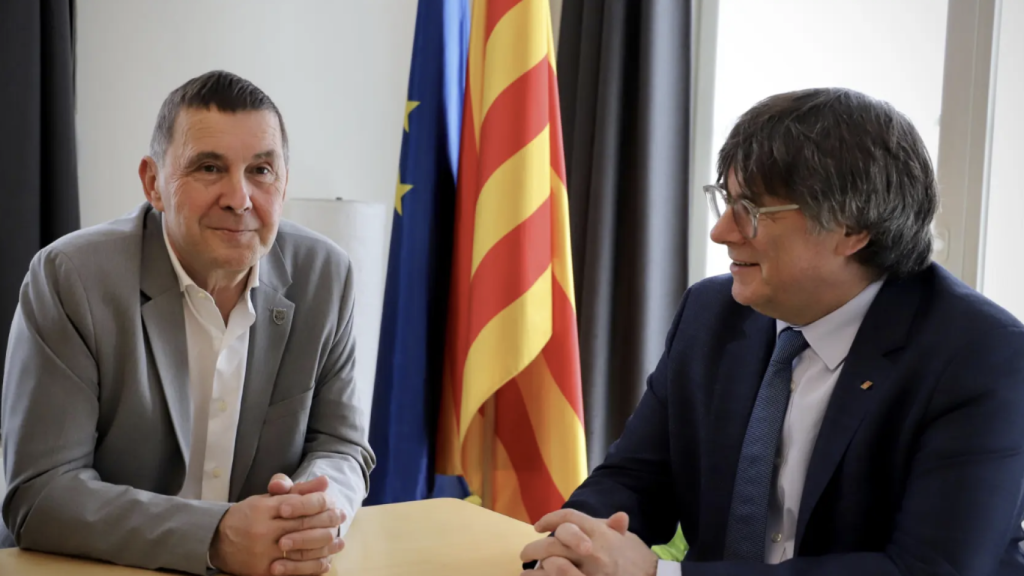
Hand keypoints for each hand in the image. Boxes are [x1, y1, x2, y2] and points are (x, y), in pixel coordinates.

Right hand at [209, 489, 343, 575]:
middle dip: (326, 523)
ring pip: (302, 550)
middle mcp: (262, 531)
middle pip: (303, 526)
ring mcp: (263, 553)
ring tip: (339, 541)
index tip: (333, 503)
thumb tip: (325, 481)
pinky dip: (313, 566)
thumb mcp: (269, 498)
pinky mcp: (263, 571)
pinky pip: (294, 570)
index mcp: (263, 509)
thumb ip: (297, 490)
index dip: (319, 504)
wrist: (218, 541)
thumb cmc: (249, 515)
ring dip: (325, 546)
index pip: (298, 504)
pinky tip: (326, 559)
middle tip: (341, 518)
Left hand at [520, 510, 657, 575]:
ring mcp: (590, 572)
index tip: (538, 526)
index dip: (550, 519)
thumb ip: (614, 529)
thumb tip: (619, 517)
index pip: (568, 519)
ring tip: (525, 573)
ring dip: (535, 571)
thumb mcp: (628, 540)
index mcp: (601, 533)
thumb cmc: (638, 560)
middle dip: (535, 548)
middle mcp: (593, 551)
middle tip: (525, 553)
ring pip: (553, 567)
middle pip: (554, 544)